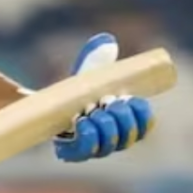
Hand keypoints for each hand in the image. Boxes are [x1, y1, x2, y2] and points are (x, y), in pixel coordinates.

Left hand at [53, 33, 155, 162]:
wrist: (47, 104)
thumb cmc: (76, 90)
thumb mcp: (89, 73)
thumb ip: (97, 57)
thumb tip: (106, 40)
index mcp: (126, 120)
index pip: (145, 124)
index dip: (141, 114)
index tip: (128, 97)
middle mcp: (115, 138)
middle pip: (129, 136)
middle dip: (121, 118)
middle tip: (108, 101)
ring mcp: (96, 148)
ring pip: (109, 144)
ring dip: (104, 126)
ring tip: (91, 110)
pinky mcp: (74, 153)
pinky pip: (85, 151)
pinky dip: (86, 137)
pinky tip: (81, 122)